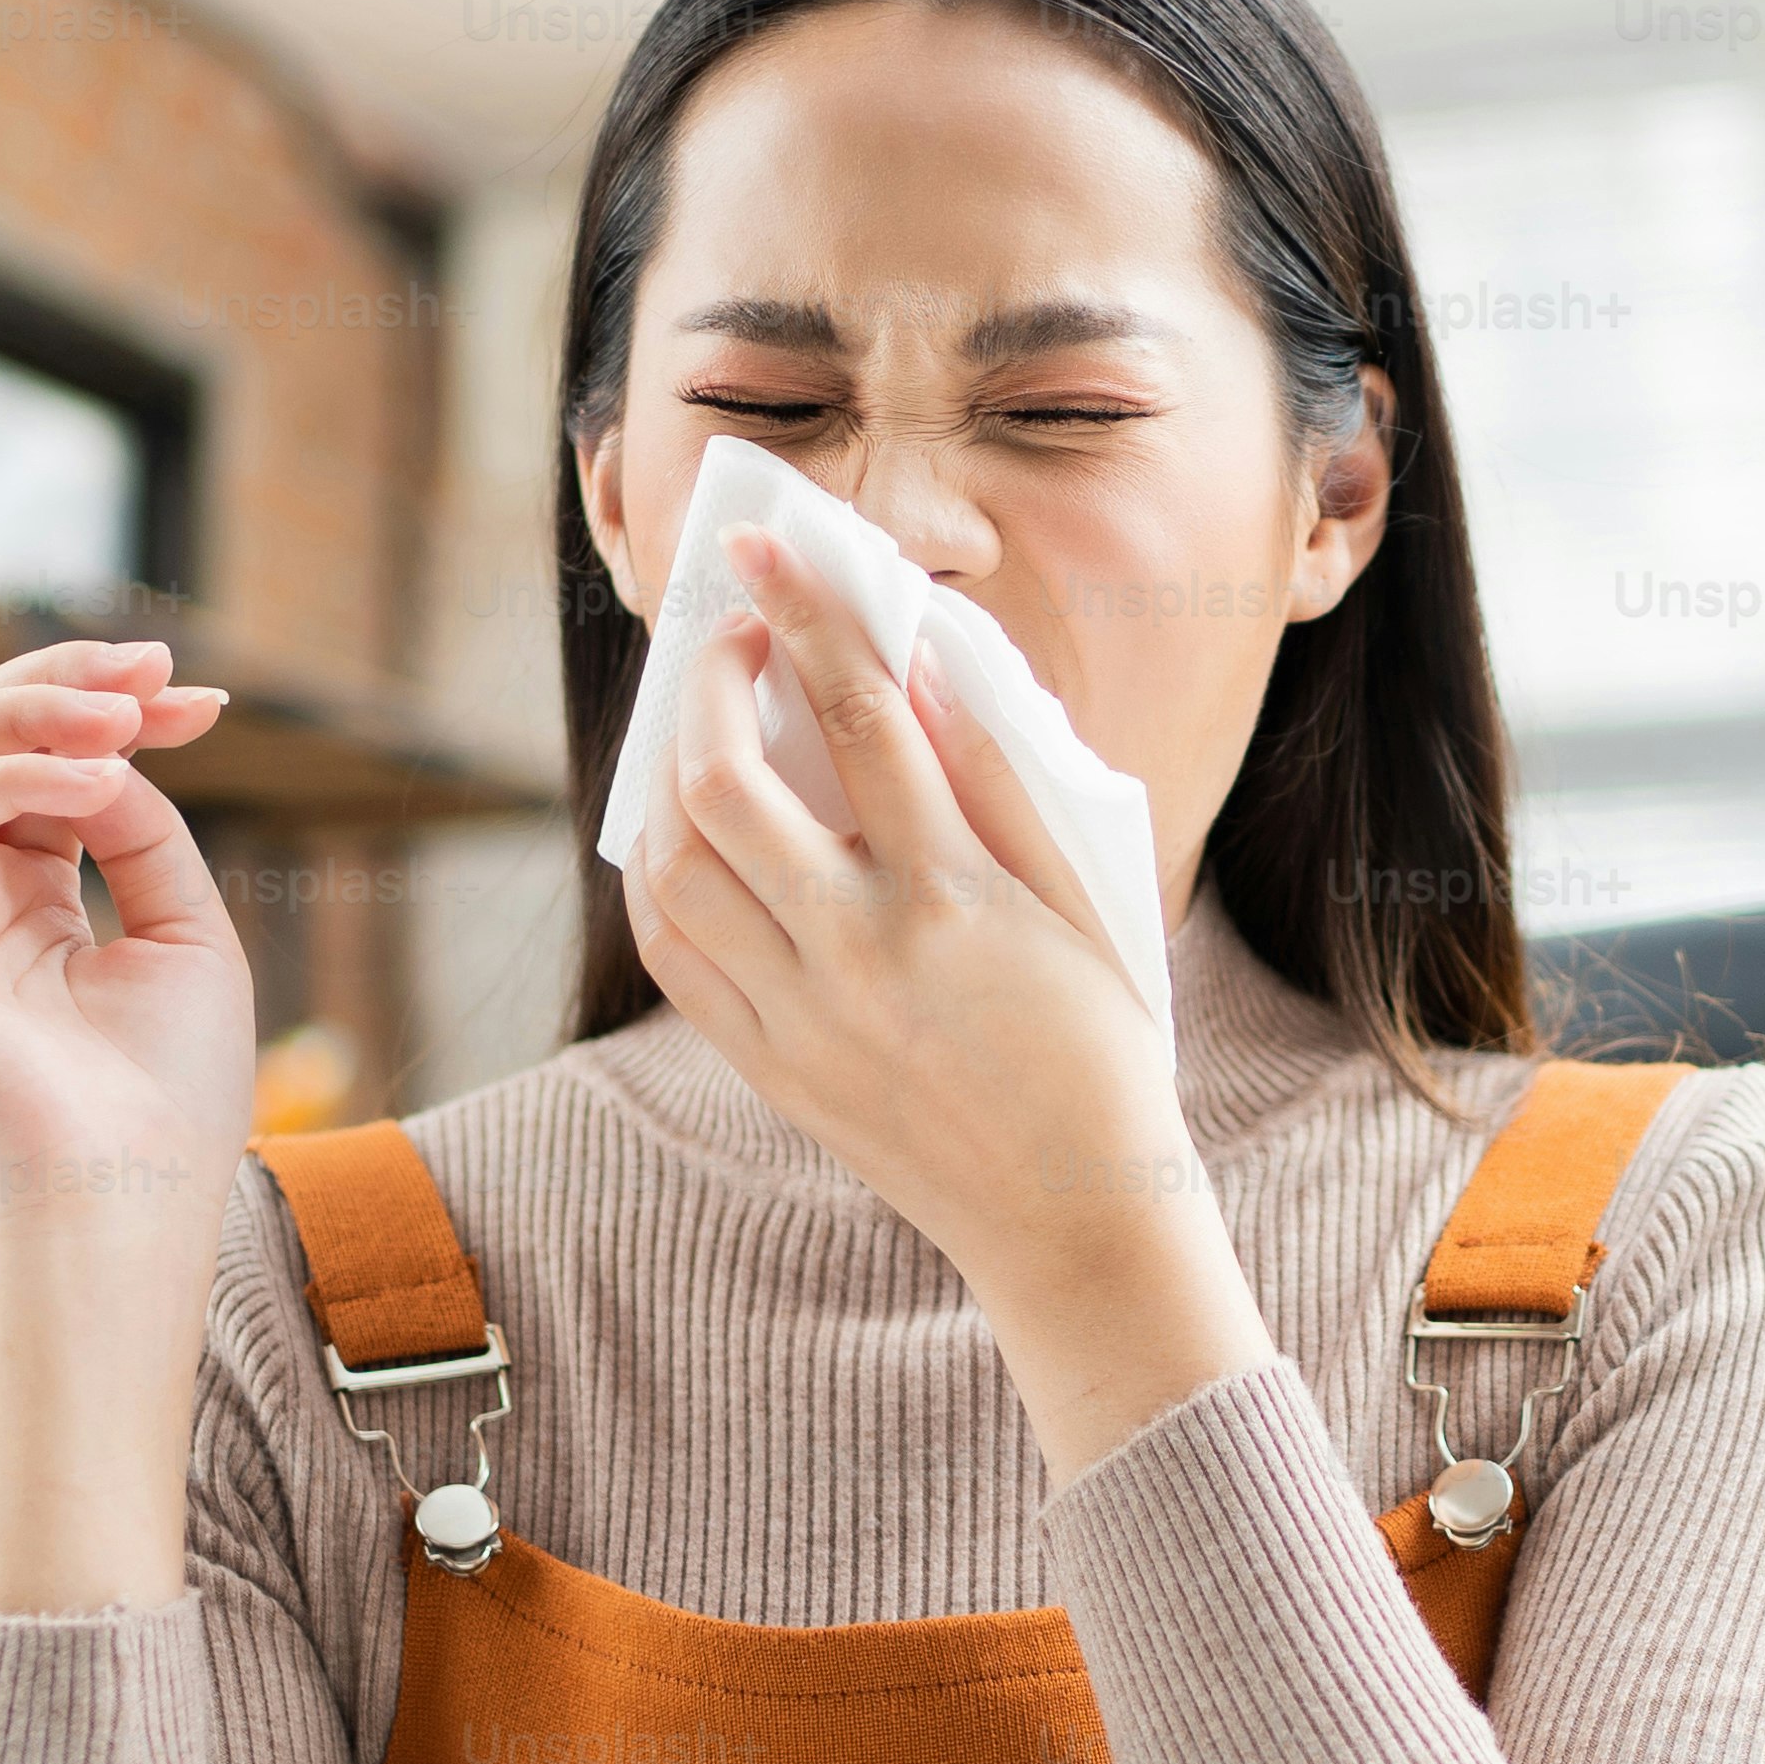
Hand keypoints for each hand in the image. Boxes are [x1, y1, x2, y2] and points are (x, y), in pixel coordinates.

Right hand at [0, 642, 253, 1606]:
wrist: (123, 1207)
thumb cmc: (165, 1103)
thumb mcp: (182, 937)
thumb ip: (141, 833)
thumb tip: (109, 753)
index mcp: (20, 909)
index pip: (41, 769)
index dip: (115, 717)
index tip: (203, 699)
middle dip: (65, 683)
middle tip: (155, 669)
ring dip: (30, 709)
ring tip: (126, 714)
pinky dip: (11, 774)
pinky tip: (94, 778)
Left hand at [621, 532, 1275, 1478]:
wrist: (1072, 1216)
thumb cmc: (1101, 1046)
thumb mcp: (1086, 901)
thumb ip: (1006, 780)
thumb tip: (927, 670)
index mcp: (953, 896)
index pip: (857, 715)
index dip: (805, 613)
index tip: (767, 547)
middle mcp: (859, 950)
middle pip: (727, 781)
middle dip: (710, 683)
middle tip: (733, 641)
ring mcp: (801, 1015)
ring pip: (676, 865)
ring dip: (671, 774)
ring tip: (707, 733)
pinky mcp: (768, 1066)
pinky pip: (674, 950)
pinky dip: (663, 875)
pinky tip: (688, 838)